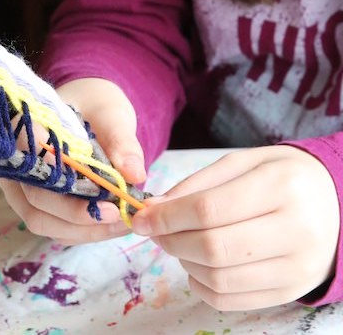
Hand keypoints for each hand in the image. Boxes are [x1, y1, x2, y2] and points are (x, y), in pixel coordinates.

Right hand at [0, 78, 145, 244]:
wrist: (88, 107)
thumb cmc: (94, 104)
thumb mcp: (111, 114)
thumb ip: (121, 142)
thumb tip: (135, 176)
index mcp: (24, 130)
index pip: (36, 165)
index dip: (67, 187)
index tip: (108, 198)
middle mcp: (14, 161)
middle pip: (37, 201)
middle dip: (81, 216)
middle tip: (120, 215)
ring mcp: (20, 184)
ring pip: (42, 220)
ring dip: (83, 230)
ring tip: (121, 224)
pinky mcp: (34, 200)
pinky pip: (51, 225)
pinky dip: (81, 231)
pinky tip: (111, 225)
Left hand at [132, 145, 339, 310]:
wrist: (333, 205)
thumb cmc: (281, 178)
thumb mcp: (241, 164)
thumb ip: (194, 186)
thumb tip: (152, 210)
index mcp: (282, 187)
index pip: (208, 210)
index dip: (166, 217)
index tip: (140, 218)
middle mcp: (296, 231)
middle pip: (211, 248)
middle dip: (170, 240)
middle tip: (156, 230)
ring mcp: (297, 268)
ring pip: (217, 278)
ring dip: (184, 261)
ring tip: (181, 242)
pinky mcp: (290, 292)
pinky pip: (228, 300)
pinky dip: (200, 284)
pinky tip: (198, 263)